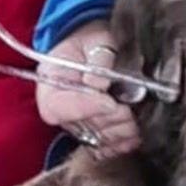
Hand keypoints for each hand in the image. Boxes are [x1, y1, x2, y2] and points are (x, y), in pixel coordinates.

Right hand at [35, 20, 138, 155]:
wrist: (94, 45)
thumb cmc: (92, 40)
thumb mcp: (96, 38)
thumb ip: (99, 58)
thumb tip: (99, 83)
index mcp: (49, 83)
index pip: (58, 107)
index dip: (86, 107)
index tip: (110, 102)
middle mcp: (59, 108)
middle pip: (81, 125)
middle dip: (109, 120)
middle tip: (129, 110)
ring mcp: (75, 122)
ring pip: (95, 139)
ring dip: (117, 134)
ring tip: (136, 124)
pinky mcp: (90, 131)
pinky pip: (101, 147)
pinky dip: (119, 146)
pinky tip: (134, 139)